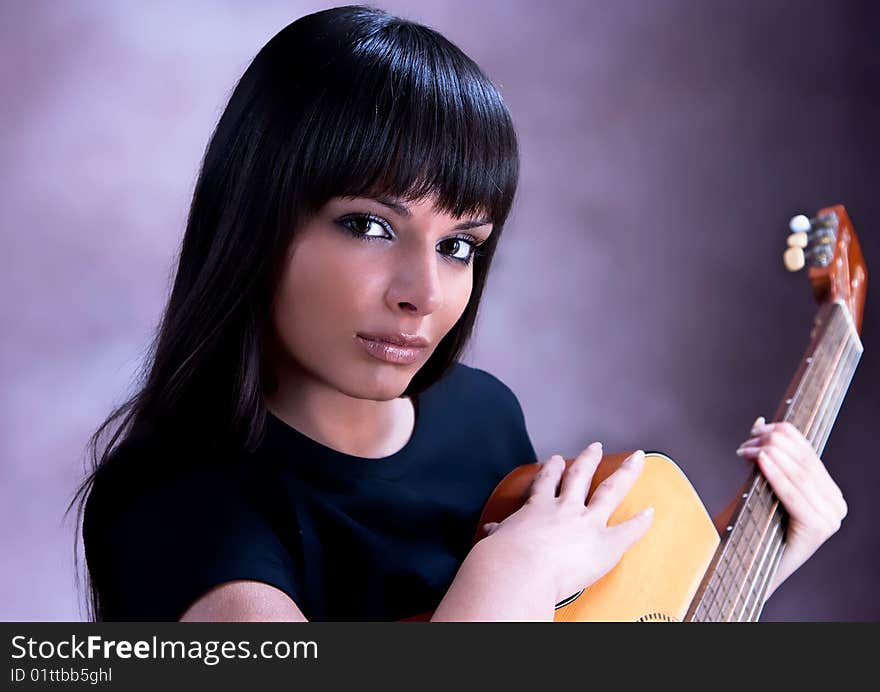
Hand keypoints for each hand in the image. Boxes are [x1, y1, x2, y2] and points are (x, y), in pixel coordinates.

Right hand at [481, 443, 653, 603]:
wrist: (517, 570)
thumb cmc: (502, 558)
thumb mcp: (496, 539)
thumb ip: (499, 533)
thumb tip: (492, 532)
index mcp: (537, 507)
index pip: (546, 482)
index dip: (551, 469)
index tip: (556, 460)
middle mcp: (564, 508)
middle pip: (580, 477)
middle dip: (589, 460)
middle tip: (596, 447)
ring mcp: (587, 522)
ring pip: (609, 491)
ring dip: (624, 474)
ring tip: (635, 459)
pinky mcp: (605, 543)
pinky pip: (627, 531)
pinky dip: (640, 522)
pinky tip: (650, 513)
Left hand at [735, 416, 847, 596]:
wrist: (745, 568)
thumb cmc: (749, 527)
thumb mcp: (757, 484)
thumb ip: (763, 456)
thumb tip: (760, 420)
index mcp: (828, 492)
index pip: (808, 452)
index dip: (782, 435)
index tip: (754, 430)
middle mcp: (836, 504)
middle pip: (803, 461)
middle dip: (772, 445)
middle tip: (744, 443)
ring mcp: (831, 518)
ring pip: (799, 475)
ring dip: (769, 455)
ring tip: (746, 449)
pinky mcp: (818, 529)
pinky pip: (794, 495)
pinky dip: (776, 476)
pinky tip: (761, 461)